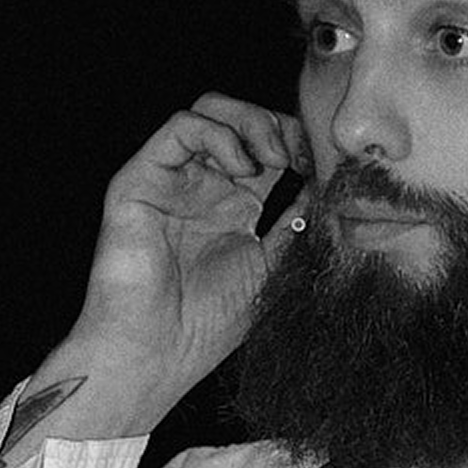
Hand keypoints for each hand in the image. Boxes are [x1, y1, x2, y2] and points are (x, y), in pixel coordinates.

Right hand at [61, 93, 313, 426]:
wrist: (156, 355)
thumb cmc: (206, 325)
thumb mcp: (271, 269)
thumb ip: (295, 226)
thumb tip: (327, 189)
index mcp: (233, 204)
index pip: (267, 148)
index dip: (297, 144)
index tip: (321, 165)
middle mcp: (201, 185)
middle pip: (240, 119)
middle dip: (276, 125)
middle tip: (300, 154)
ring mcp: (170, 180)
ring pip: (209, 111)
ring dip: (250, 122)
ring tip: (273, 158)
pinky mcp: (140, 180)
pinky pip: (178, 128)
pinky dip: (217, 133)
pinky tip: (242, 167)